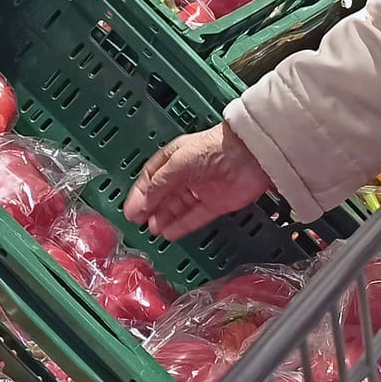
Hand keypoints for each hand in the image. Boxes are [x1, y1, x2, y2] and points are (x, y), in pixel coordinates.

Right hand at [124, 123, 273, 240]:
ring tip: (153, 230)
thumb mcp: (178, 163)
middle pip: (163, 194)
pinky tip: (169, 233)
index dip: (140, 194)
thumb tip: (141, 204)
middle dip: (150, 208)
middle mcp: (186, 174)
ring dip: (164, 218)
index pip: (151, 178)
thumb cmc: (214, 148)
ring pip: (177, 207)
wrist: (250, 155)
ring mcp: (200, 190)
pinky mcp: (215, 204)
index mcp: (174, 158)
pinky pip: (194, 217)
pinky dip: (182, 225)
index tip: (130, 211)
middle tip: (138, 223)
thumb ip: (159, 185)